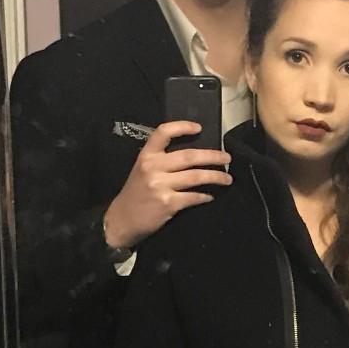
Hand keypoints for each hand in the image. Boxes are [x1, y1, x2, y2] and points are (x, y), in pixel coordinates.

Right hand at [102, 121, 231, 250]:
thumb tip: (195, 155)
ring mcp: (160, 185)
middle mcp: (153, 167)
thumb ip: (162, 160)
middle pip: (189, 156)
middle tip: (227, 158)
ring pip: (196, 176)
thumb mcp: (142, 170)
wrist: (121, 220)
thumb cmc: (135, 193)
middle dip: (213, 156)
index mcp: (146, 155)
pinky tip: (210, 196)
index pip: (163, 132)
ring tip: (227, 178)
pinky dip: (205, 196)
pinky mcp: (168, 203)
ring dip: (216, 177)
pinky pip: (194, 197)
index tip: (199, 128)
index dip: (182, 127)